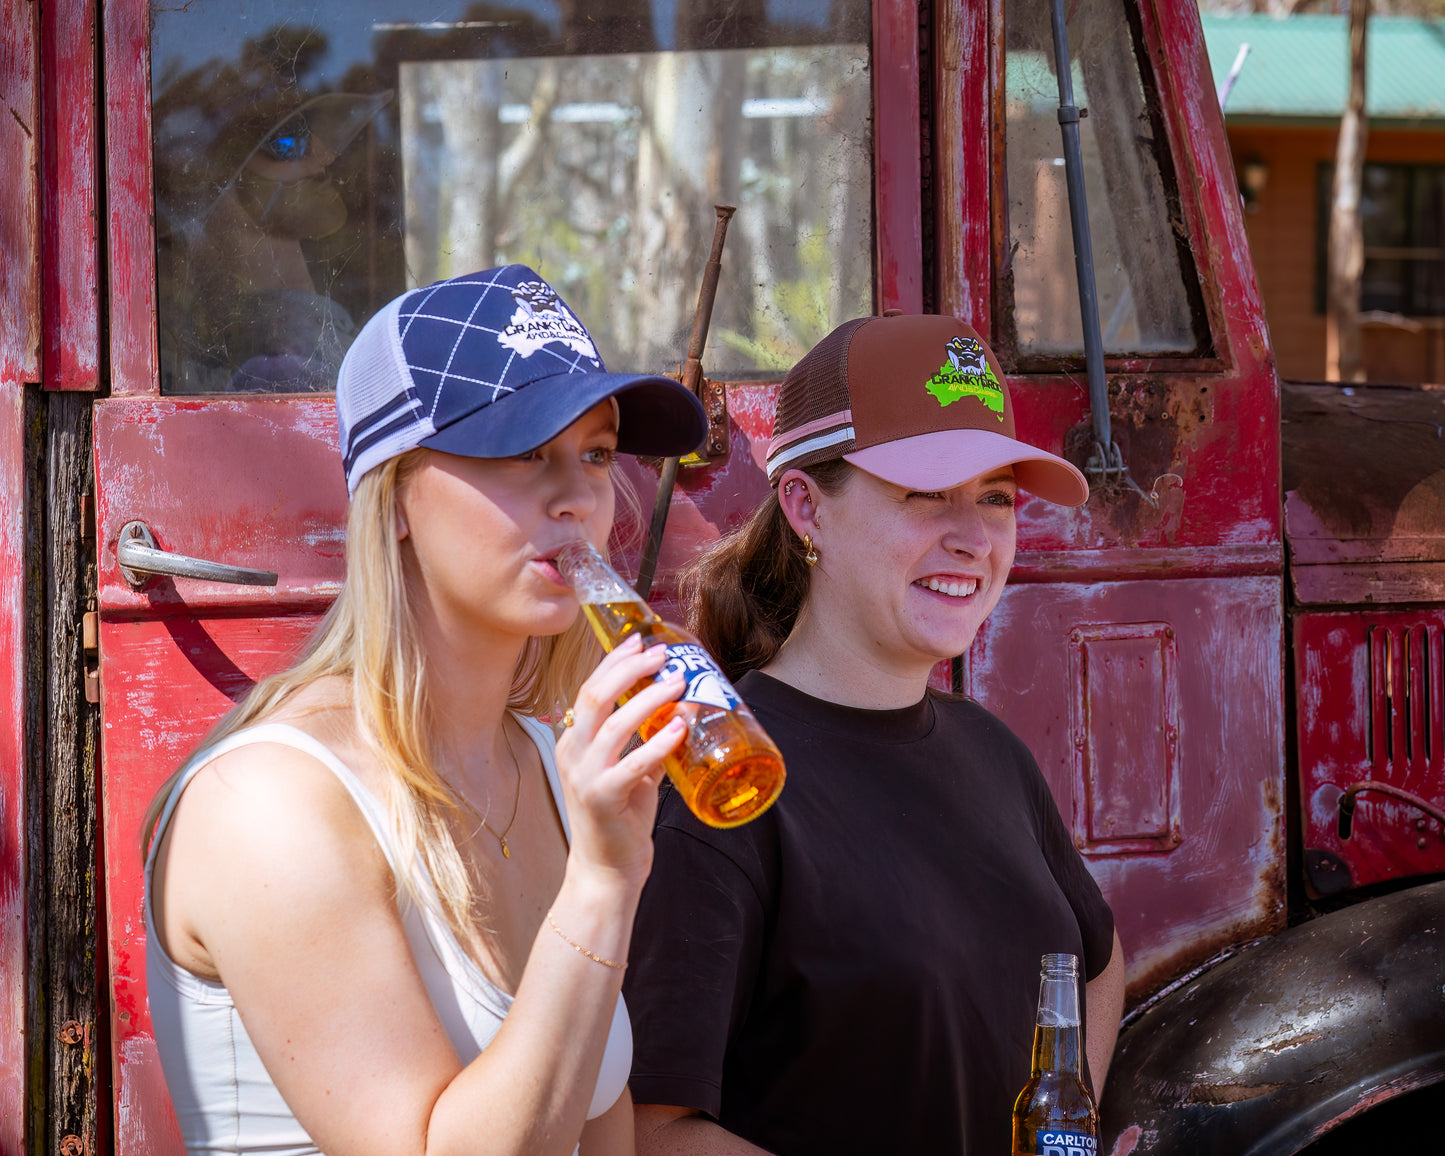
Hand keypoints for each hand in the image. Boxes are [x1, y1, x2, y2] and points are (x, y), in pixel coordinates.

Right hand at [554, 635, 686, 883]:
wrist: (606, 872)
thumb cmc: (619, 821)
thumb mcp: (631, 773)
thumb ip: (646, 744)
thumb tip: (677, 714)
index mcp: (573, 742)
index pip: (589, 689)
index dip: (615, 662)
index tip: (640, 640)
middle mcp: (573, 753)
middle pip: (596, 696)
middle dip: (630, 669)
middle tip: (662, 653)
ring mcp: (585, 776)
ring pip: (614, 724)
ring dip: (650, 698)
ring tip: (678, 682)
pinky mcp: (603, 798)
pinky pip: (633, 764)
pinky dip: (658, 742)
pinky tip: (679, 727)